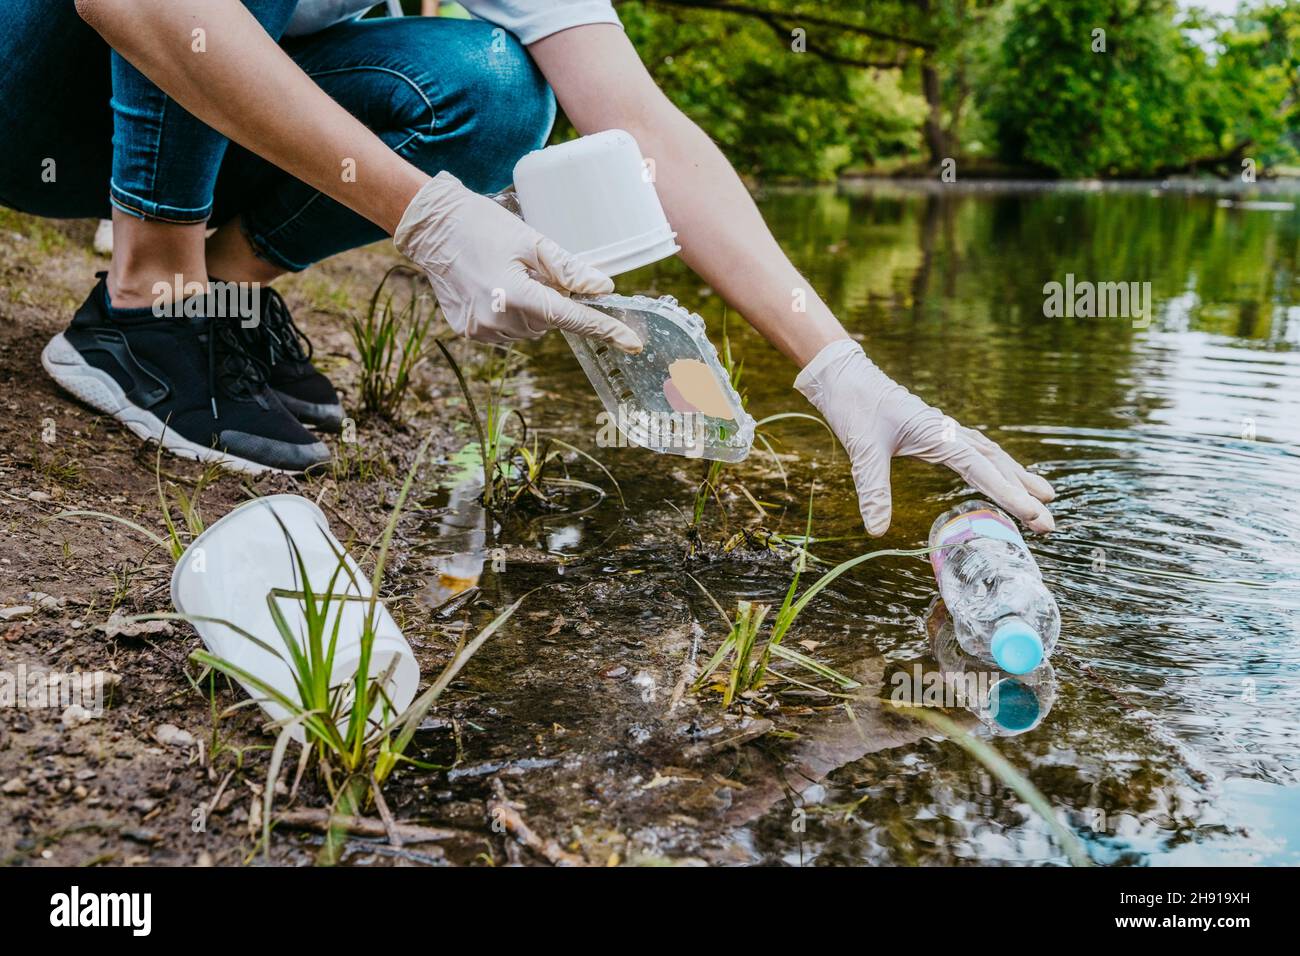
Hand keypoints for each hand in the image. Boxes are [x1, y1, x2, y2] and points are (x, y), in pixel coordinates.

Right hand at [393, 172, 641, 350]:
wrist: (432, 228)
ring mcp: (481, 330)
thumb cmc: (481, 225)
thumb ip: (569, 268)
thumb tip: (603, 288)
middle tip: (532, 270)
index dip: (606, 330)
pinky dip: (512, 313)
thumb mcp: (531, 240)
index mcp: (516, 295)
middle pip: (550, 322)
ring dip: (532, 308)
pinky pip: (508, 331)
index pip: (572, 318)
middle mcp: (498, 319)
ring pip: (531, 328)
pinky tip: (494, 288)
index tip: (633, 343)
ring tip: (508, 275)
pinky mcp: (470, 332)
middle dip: (552, 300)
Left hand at [795, 339, 1055, 536]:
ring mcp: (944, 430)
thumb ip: (873, 490)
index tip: (1036, 516)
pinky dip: (993, 465)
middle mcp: (949, 431)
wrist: (843, 375)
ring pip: (990, 455)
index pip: (984, 470)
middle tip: (1051, 521)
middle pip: (997, 464)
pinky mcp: (933, 432)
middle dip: (1024, 492)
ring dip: (1016, 476)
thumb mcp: (863, 450)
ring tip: (1044, 496)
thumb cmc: (855, 406)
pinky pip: (975, 451)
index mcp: (939, 434)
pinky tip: (999, 473)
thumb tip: (877, 531)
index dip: (1011, 495)